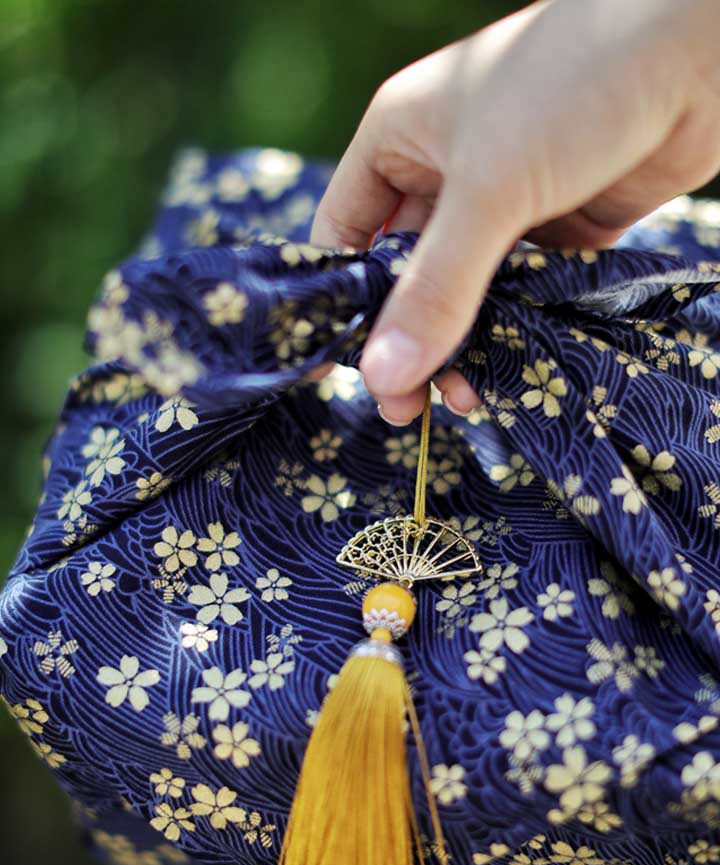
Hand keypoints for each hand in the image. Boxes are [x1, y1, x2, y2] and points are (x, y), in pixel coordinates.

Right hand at [311, 0, 719, 423]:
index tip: (340, 374)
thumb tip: (384, 380)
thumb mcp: (489, 190)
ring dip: (462, 346)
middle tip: (408, 409)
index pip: (346, 235)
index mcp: (400, 141)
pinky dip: (513, 332)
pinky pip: (521, 294)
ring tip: (465, 399)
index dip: (340, 304)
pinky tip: (510, 374)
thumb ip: (437, 289)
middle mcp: (445, 174)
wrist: (701, 48)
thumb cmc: (573, 85)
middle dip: (406, 341)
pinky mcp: (559, 228)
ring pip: (465, 292)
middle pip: (406, 275)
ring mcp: (504, 203)